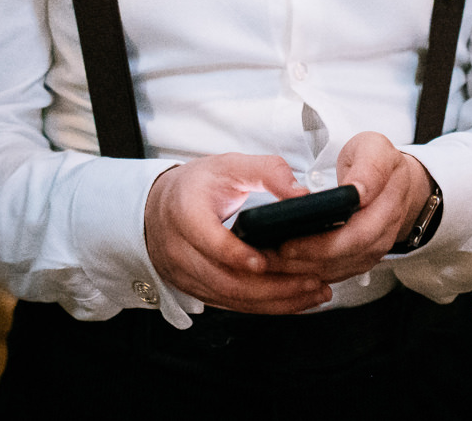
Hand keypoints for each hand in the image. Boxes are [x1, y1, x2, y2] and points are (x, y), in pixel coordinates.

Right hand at [143, 155, 331, 314]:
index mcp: (186, 214)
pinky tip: (293, 300)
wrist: (158, 208)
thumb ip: (267, 172)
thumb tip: (301, 193)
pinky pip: (232, 305)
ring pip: (232, 298)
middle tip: (312, 282)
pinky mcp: (198, 291)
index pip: (209, 241)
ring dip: (275, 301)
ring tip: (313, 292)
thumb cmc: (196, 186)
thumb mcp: (229, 165)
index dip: (236, 254)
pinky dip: (265, 306)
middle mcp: (182, 251)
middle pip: (226, 280)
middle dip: (273, 286)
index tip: (264, 262)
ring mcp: (188, 276)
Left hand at [262, 133, 432, 286]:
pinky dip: (312, 273)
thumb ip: (369, 167)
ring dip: (306, 270)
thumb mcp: (372, 148)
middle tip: (272, 256)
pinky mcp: (363, 257)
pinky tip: (288, 269)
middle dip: (307, 259)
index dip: (323, 244)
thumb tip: (356, 192)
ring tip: (272, 263)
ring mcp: (376, 248)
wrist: (391, 178)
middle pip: (347, 256)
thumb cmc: (373, 160)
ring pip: (341, 268)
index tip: (289, 243)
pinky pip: (338, 272)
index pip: (358, 234)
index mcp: (388, 201)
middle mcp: (385, 230)